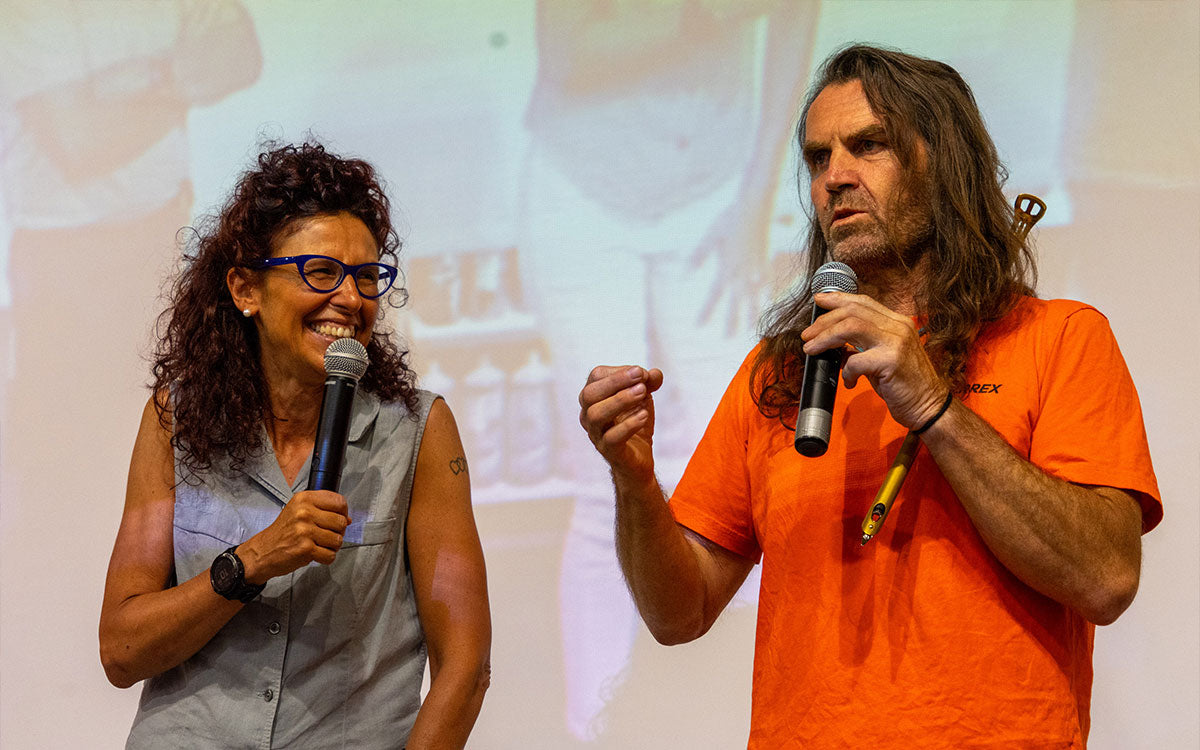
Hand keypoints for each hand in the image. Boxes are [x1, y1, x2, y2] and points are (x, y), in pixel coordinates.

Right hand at [238, 490, 350, 583]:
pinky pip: (330, 555)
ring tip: (319, 545)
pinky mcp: (305, 548)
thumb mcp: (299, 511)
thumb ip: (324, 510)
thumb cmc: (282, 532)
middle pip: (341, 522)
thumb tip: (348, 519)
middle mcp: (304, 512)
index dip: (343, 512)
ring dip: (332, 546)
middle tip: (326, 535)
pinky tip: (315, 554)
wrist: (263, 551)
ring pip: (338, 540)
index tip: (339, 518)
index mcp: (304, 499)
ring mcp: (305, 530)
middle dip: (338, 532)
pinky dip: (326, 558)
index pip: (339, 501)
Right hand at [578, 365, 664, 481]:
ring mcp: (596, 435)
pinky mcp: (609, 452)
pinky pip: (611, 438)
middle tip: (640, 378)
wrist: (638, 457)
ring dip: (620, 400)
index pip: (596, 377)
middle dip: (615, 382)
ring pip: (595, 415)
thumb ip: (648, 382)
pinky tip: (644, 415)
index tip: (642, 373)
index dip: (619, 371)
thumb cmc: (634, 422)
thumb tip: (655, 374)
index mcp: (594, 398)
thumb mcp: (644, 397)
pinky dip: (629, 424)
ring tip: (642, 393)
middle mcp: (588, 415)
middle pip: (589, 394)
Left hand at [690, 201, 770, 335]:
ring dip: (750, 313)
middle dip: (731, 320)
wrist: (755, 207)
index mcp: (725, 267)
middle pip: (735, 302)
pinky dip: (767, 294)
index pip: (713, 295)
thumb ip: (698, 257)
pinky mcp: (767, 261)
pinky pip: (768, 283)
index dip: (706, 311)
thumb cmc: (729, 218)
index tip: (699, 326)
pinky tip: (768, 303)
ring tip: (749, 328)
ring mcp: (755, 268)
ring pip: (753, 296)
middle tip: (727, 337)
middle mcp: (741, 272)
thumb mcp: (710, 237)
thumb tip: (684, 275)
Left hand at [801, 292, 947, 428]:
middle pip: (853, 311)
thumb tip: (836, 345)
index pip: (864, 302)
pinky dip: (846, 372)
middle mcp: (898, 326)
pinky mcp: (891, 361)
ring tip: (811, 348)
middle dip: (824, 321)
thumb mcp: (882, 358)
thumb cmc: (905, 384)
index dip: (838, 299)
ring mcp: (896, 342)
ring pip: (851, 327)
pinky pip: (856, 361)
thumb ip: (863, 346)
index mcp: (897, 322)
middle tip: (807, 334)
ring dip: (825, 337)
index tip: (819, 301)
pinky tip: (848, 382)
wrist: (929, 407)